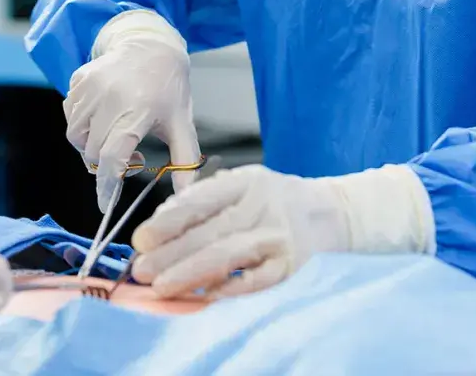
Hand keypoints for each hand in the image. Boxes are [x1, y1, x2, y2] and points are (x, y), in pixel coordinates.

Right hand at [64, 10, 200, 211]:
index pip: (113, 156)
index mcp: (138, 110)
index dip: (107, 185)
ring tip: (113, 134)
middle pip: (93, 151)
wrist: (151, 45)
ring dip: (90, 144)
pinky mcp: (78, 80)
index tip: (105, 203)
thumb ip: (184, 161)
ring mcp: (91, 87)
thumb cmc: (169, 88)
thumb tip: (186, 194)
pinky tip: (102, 116)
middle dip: (105, 162)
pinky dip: (81, 124)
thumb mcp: (182, 123)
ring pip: (76, 135)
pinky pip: (70, 115)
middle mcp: (110, 98)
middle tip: (128, 154)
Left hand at [131, 163, 434, 298]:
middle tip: (141, 269)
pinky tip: (205, 294)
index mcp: (247, 180)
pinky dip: (230, 288)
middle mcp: (263, 205)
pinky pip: (257, 280)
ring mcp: (279, 236)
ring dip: (190, 272)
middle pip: (210, 231)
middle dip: (171, 252)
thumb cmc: (274, 200)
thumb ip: (206, 199)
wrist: (333, 213)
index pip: (202, 199)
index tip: (142, 238)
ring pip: (228, 255)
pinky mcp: (292, 265)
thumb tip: (161, 223)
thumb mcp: (244, 185)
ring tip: (161, 285)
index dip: (169, 220)